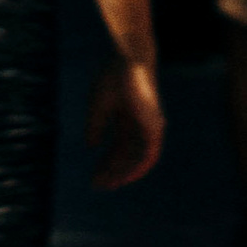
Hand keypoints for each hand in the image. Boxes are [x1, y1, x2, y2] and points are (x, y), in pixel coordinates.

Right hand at [86, 57, 162, 188]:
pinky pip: (148, 156)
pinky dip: (137, 168)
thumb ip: (95, 126)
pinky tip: (123, 177)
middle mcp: (139, 125)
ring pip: (137, 158)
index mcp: (126, 118)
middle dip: (111, 170)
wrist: (129, 62)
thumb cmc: (113, 77)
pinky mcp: (154, 128)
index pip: (116, 146)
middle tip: (97, 184)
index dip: (104, 161)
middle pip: (125, 154)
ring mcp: (148, 127)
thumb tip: (91, 146)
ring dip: (123, 173)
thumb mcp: (98, 106)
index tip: (92, 174)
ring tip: (107, 185)